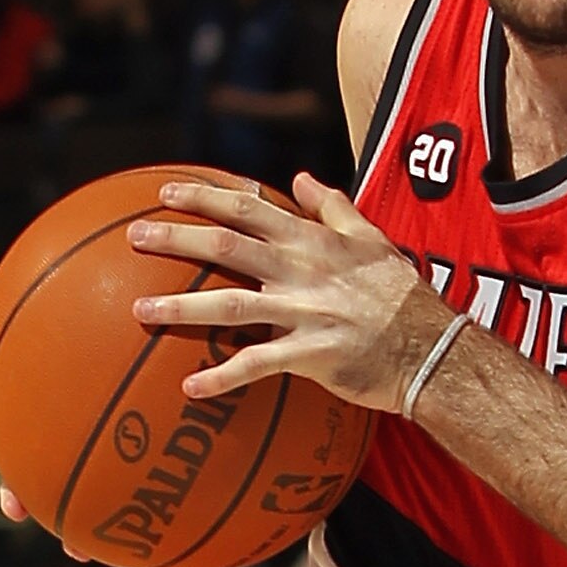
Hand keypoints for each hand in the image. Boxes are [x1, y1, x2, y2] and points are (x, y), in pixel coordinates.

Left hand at [129, 172, 451, 415]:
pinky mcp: (310, 354)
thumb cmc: (402, 297)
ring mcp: (305, 312)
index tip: (165, 191)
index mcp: (312, 241)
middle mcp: (302, 270)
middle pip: (227, 246)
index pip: (248, 208)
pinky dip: (222, 376)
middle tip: (133, 237)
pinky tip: (189, 387)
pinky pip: (257, 365)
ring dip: (181, 305)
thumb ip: (332, 208)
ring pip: (230, 302)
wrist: (432, 350)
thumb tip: (300, 178)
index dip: (204, 196)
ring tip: (139, 309)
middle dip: (177, 238)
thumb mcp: (372, 239)